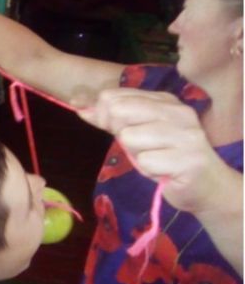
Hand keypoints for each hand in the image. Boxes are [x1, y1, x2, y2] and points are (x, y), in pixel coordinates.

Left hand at [76, 88, 224, 212]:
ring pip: (129, 137)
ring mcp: (185, 134)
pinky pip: (145, 161)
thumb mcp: (137, 132)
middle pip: (118, 110)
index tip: (116, 130)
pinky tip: (165, 171)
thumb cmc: (167, 158)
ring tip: (156, 158)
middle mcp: (177, 111)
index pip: (114, 96)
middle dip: (118, 132)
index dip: (103, 115)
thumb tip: (77, 105)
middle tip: (138, 147)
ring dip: (136, 155)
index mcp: (164, 100)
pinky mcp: (188, 159)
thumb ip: (109, 118)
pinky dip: (149, 170)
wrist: (206, 187)